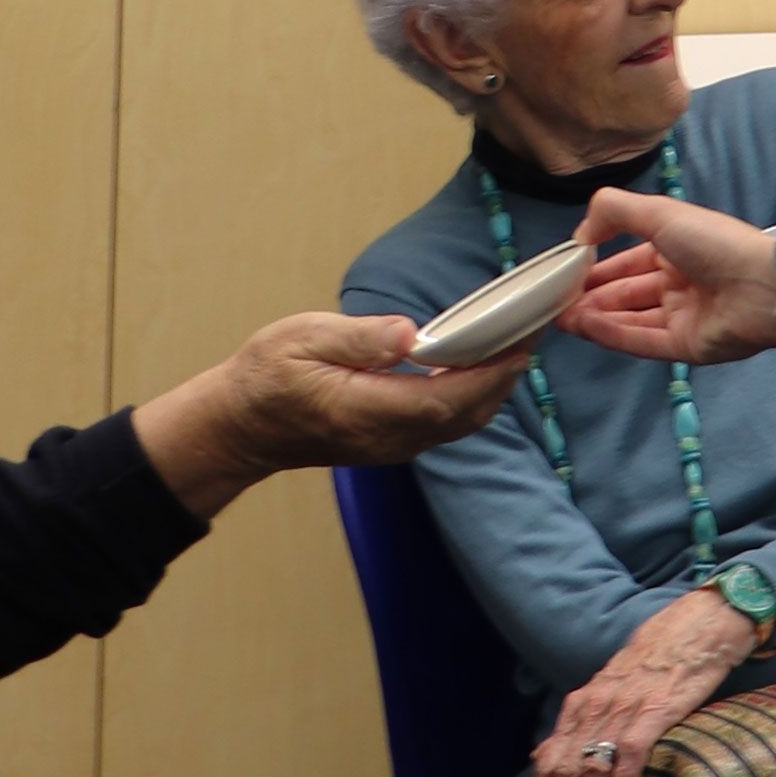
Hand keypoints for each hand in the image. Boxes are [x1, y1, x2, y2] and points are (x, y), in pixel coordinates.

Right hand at [138, 313, 523, 517]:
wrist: (241, 427)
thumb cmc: (266, 377)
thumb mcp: (302, 339)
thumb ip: (359, 338)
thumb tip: (409, 334)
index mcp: (367, 411)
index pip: (445, 398)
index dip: (488, 374)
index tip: (521, 343)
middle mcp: (388, 438)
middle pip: (463, 414)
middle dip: (503, 375)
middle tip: (534, 329)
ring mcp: (392, 446)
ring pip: (459, 422)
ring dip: (491, 387)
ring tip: (515, 342)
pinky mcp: (391, 443)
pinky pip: (444, 424)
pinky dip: (471, 396)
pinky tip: (479, 365)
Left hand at [532, 590, 756, 776]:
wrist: (691, 632)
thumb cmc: (650, 665)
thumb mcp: (604, 691)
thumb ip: (579, 723)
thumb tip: (546, 756)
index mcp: (579, 705)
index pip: (549, 761)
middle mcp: (593, 706)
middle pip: (566, 771)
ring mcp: (622, 708)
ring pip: (592, 767)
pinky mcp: (654, 709)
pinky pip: (629, 751)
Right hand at [554, 191, 775, 364]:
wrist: (763, 286)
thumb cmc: (713, 243)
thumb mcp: (660, 212)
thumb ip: (614, 211)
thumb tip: (580, 234)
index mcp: (676, 249)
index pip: (627, 261)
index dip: (596, 266)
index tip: (564, 272)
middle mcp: (678, 283)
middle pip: (625, 293)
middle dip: (589, 296)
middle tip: (554, 301)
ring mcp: (682, 318)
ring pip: (629, 319)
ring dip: (594, 317)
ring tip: (560, 317)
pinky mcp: (685, 348)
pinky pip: (642, 341)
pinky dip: (612, 334)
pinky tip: (585, 327)